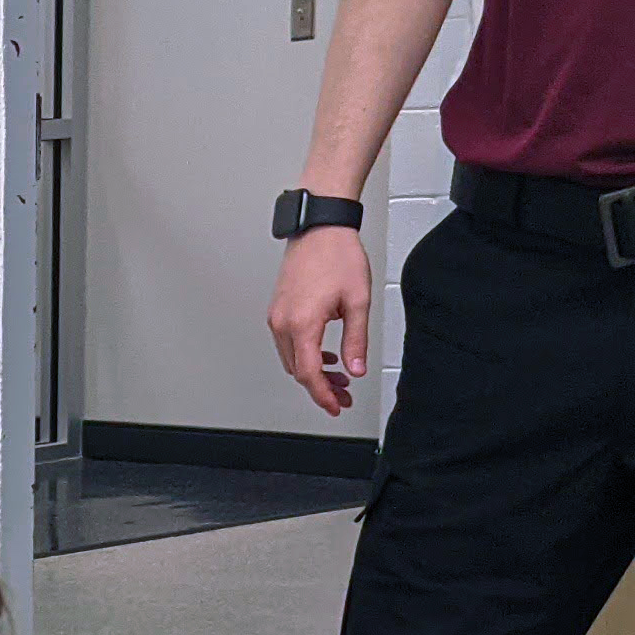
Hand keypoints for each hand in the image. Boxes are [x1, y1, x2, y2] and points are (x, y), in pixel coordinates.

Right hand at [264, 223, 372, 414]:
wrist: (321, 228)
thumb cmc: (337, 256)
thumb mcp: (358, 301)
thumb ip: (356, 341)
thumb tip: (356, 368)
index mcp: (302, 324)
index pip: (309, 375)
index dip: (323, 396)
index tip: (335, 406)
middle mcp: (283, 323)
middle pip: (298, 371)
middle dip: (321, 387)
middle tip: (343, 395)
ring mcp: (277, 317)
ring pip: (292, 360)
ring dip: (313, 372)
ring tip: (338, 375)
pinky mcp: (278, 310)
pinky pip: (288, 344)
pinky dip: (305, 355)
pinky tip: (324, 355)